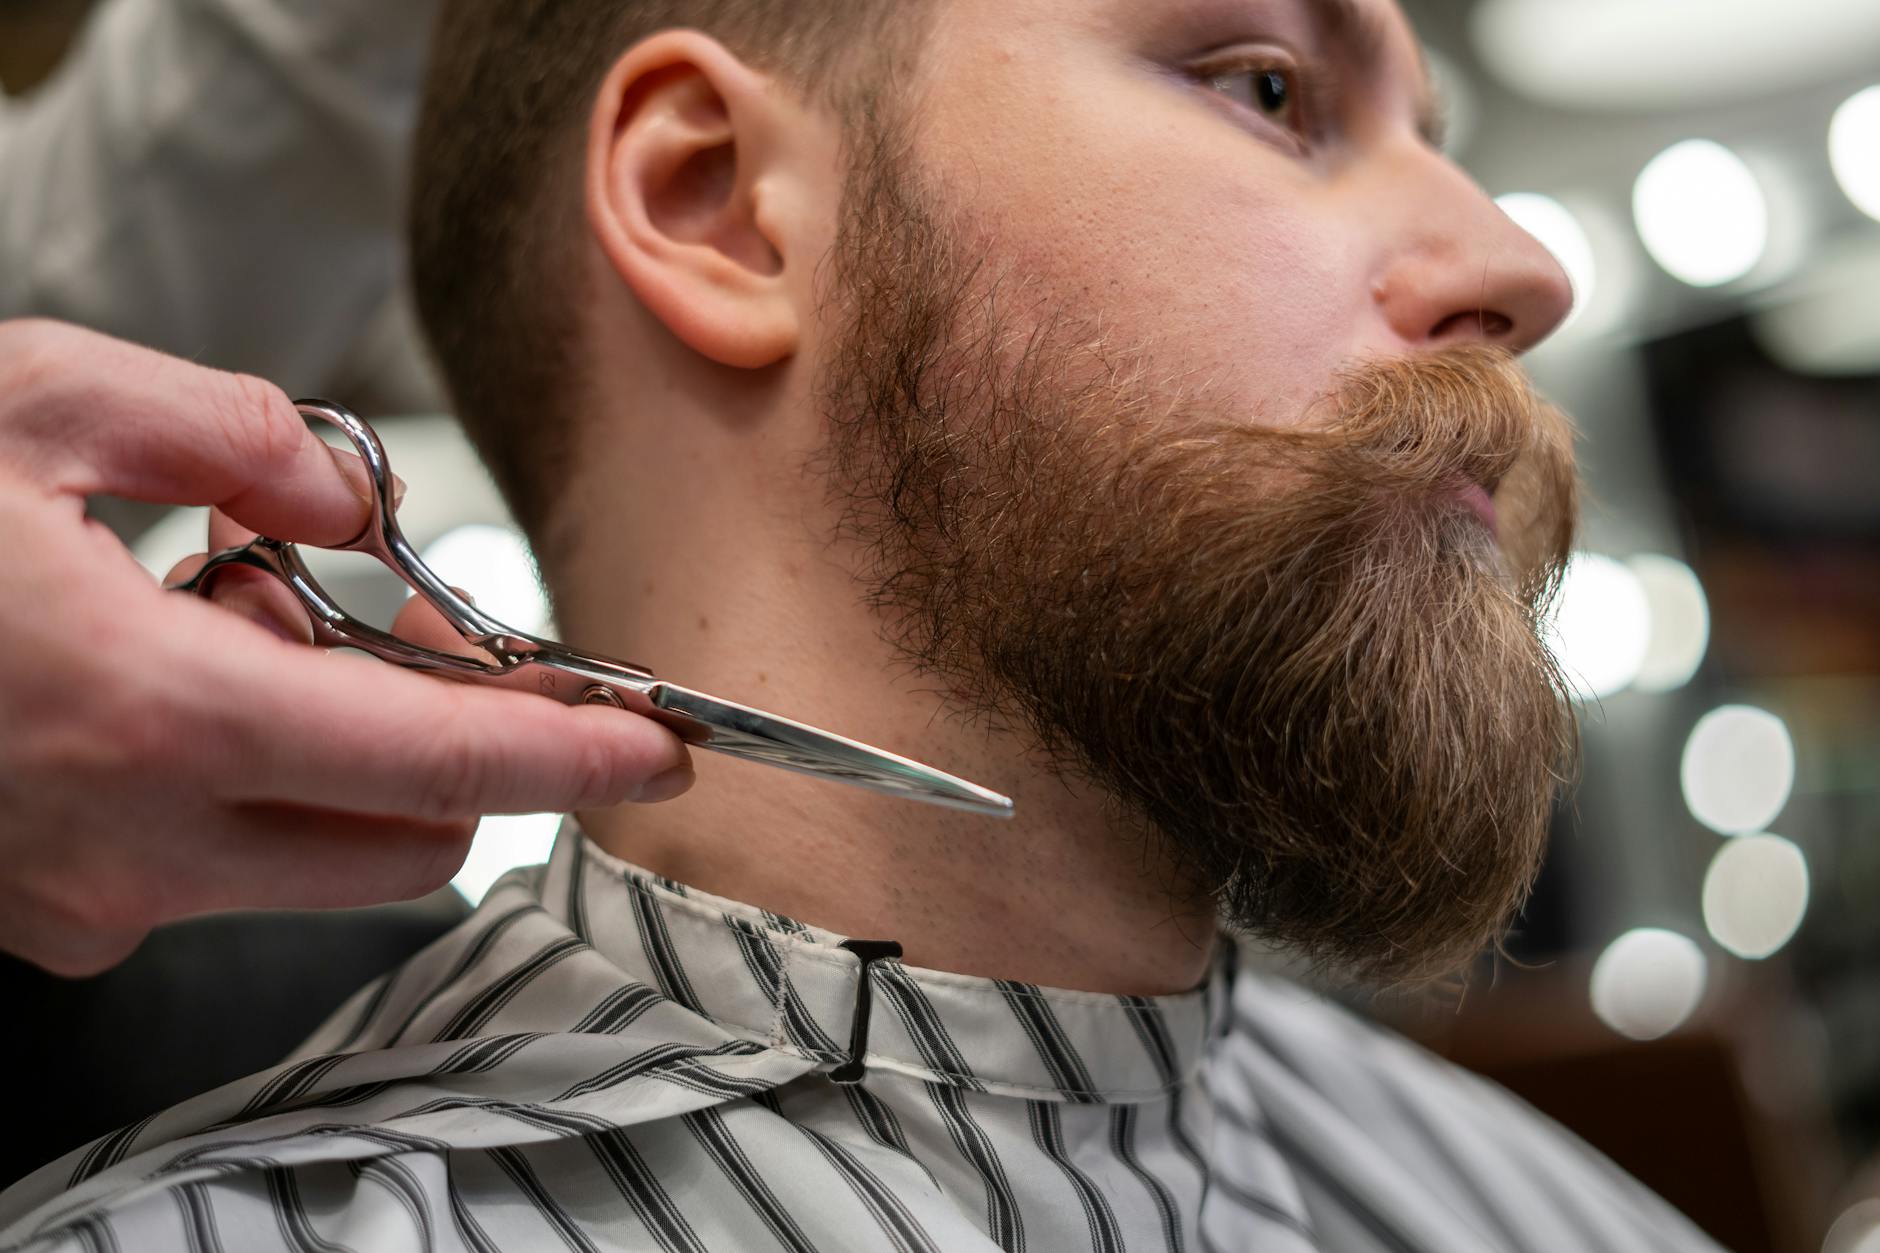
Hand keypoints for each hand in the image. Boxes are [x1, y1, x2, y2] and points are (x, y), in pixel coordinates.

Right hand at [0, 320, 693, 975]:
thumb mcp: (40, 398)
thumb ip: (235, 434)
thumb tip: (348, 497)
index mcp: (153, 712)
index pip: (439, 761)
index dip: (569, 756)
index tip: (652, 745)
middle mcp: (130, 842)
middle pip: (406, 839)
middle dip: (450, 743)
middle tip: (392, 617)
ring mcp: (83, 897)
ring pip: (313, 854)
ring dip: (336, 752)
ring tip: (220, 613)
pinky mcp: (46, 912)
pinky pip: (208, 860)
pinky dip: (240, 778)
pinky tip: (157, 673)